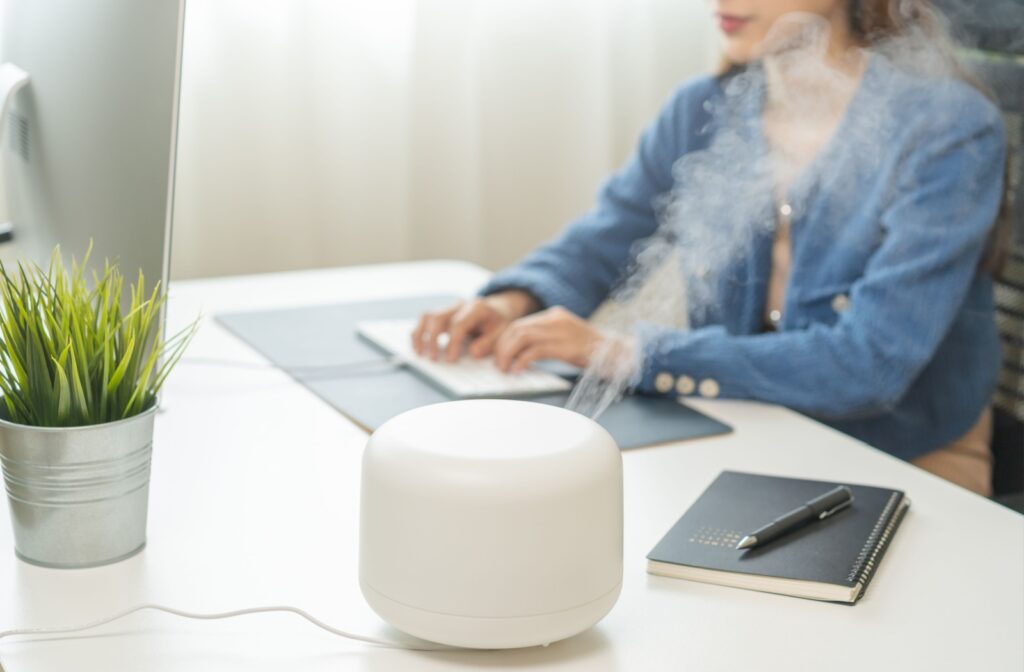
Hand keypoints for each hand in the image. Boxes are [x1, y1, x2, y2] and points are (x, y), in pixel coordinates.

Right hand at [411, 290, 538, 361]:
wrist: (497, 310)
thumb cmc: (498, 322)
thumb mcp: (502, 332)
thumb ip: (489, 343)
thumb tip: (473, 352)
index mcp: (476, 308)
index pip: (458, 324)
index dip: (452, 342)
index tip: (450, 359)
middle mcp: (460, 305)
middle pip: (438, 317)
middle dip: (432, 339)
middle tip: (434, 359)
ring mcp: (449, 308)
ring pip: (427, 316)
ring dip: (420, 335)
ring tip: (420, 353)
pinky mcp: (443, 313)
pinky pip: (425, 319)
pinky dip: (419, 332)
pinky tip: (418, 346)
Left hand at [493, 306, 623, 372]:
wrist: (620, 354)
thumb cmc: (593, 352)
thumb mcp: (566, 340)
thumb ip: (546, 341)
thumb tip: (521, 353)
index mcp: (555, 316)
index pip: (520, 324)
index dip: (504, 340)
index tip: (498, 355)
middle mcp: (556, 319)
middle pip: (517, 328)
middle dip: (502, 347)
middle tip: (498, 365)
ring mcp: (562, 331)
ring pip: (522, 337)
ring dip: (508, 354)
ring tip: (504, 369)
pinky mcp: (566, 346)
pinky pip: (536, 350)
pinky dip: (522, 360)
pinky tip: (519, 370)